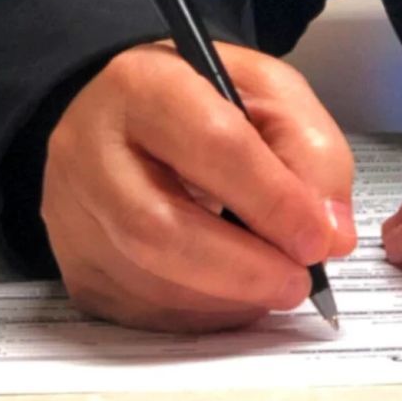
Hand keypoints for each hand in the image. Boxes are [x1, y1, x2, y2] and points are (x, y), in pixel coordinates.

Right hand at [42, 42, 356, 332]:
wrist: (120, 113)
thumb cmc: (196, 99)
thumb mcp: (266, 92)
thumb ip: (311, 152)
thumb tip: (329, 236)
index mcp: (143, 85)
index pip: (212, 146)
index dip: (274, 201)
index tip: (319, 239)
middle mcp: (89, 150)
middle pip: (159, 229)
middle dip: (245, 269)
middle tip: (299, 282)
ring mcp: (71, 214)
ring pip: (147, 282)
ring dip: (227, 299)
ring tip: (271, 283)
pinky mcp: (73, 265)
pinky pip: (139, 311)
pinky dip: (200, 315)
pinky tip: (230, 294)